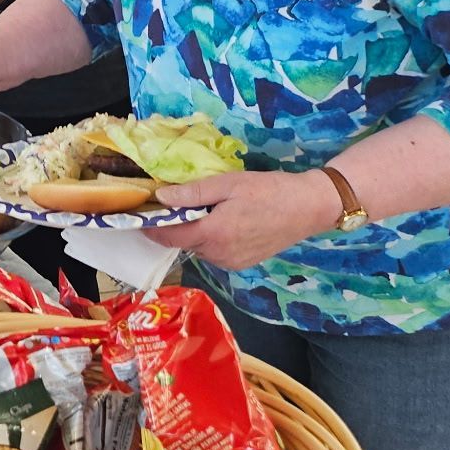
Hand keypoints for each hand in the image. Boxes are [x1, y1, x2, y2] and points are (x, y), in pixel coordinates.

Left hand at [151, 168, 341, 271]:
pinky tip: (224, 222)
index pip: (167, 236)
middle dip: (174, 225)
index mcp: (212, 234)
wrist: (309, 208)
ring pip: (198, 248)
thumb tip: (161, 197)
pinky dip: (211, 239)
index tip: (140, 214)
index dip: (151, 226)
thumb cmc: (269, 191)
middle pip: (182, 242)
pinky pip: (214, 253)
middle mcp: (217, 255)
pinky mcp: (241, 264)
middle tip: (174, 203)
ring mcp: (230, 263)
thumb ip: (192, 193)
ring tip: (206, 210)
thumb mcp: (228, 184)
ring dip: (194, 232)